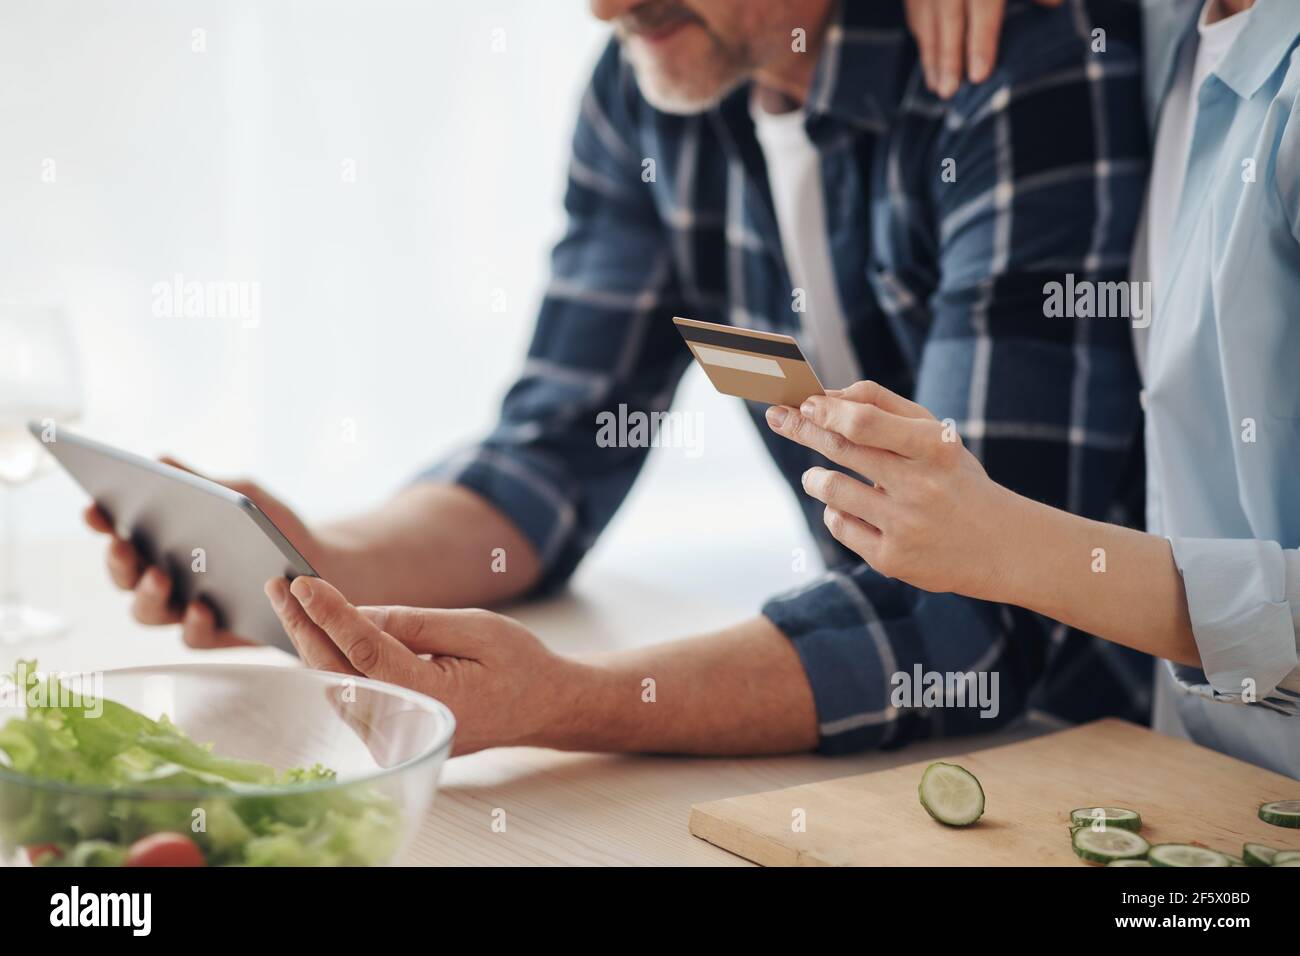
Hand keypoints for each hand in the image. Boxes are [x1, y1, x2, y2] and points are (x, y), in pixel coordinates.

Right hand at [84, 457, 335, 647]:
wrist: (317, 566)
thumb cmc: (273, 529)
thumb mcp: (244, 498)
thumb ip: (204, 484)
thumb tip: (161, 461)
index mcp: (162, 540)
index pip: (119, 531)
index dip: (100, 521)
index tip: (94, 508)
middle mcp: (163, 577)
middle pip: (124, 575)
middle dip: (117, 560)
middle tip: (122, 544)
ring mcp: (183, 609)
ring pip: (146, 611)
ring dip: (146, 595)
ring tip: (161, 575)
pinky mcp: (214, 633)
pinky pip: (192, 636)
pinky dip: (192, 623)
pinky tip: (202, 607)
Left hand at [264, 576, 581, 755]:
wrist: (540, 707)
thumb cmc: (517, 663)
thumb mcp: (476, 628)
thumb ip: (416, 624)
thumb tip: (357, 613)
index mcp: (431, 697)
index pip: (365, 651)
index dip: (330, 614)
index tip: (302, 583)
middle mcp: (404, 723)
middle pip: (336, 671)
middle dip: (304, 625)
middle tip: (278, 584)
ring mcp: (393, 736)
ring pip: (334, 685)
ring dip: (309, 642)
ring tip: (289, 600)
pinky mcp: (387, 733)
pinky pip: (346, 694)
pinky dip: (327, 660)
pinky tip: (313, 629)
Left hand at [764, 381, 1017, 599]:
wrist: (999, 545)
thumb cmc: (952, 478)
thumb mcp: (934, 436)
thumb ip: (881, 407)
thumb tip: (824, 397)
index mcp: (934, 449)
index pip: (865, 422)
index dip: (827, 410)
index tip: (805, 403)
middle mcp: (920, 487)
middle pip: (842, 448)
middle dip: (802, 428)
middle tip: (777, 417)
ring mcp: (904, 525)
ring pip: (831, 488)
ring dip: (814, 477)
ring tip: (817, 477)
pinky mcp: (892, 559)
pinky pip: (839, 525)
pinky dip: (834, 511)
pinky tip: (849, 509)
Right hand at [904, 0, 1061, 96]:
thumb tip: (1053, 4)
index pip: (983, 8)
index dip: (980, 42)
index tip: (979, 75)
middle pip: (948, 19)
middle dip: (948, 57)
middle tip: (949, 93)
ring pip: (926, 18)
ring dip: (930, 55)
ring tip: (936, 88)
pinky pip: (916, 10)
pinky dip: (921, 36)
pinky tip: (927, 60)